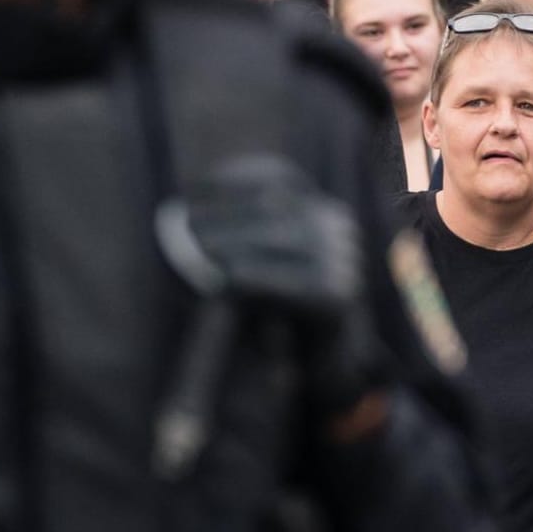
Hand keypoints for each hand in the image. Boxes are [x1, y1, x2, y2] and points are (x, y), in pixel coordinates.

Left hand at [159, 153, 361, 321]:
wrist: (322, 354)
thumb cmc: (280, 301)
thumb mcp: (265, 256)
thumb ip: (246, 227)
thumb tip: (198, 198)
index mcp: (323, 208)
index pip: (279, 177)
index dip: (236, 178)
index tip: (197, 184)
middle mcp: (339, 227)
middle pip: (277, 206)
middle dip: (228, 212)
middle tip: (186, 220)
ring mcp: (345, 260)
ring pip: (283, 238)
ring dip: (236, 241)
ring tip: (199, 246)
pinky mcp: (339, 297)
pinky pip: (294, 281)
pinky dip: (259, 277)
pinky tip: (228, 278)